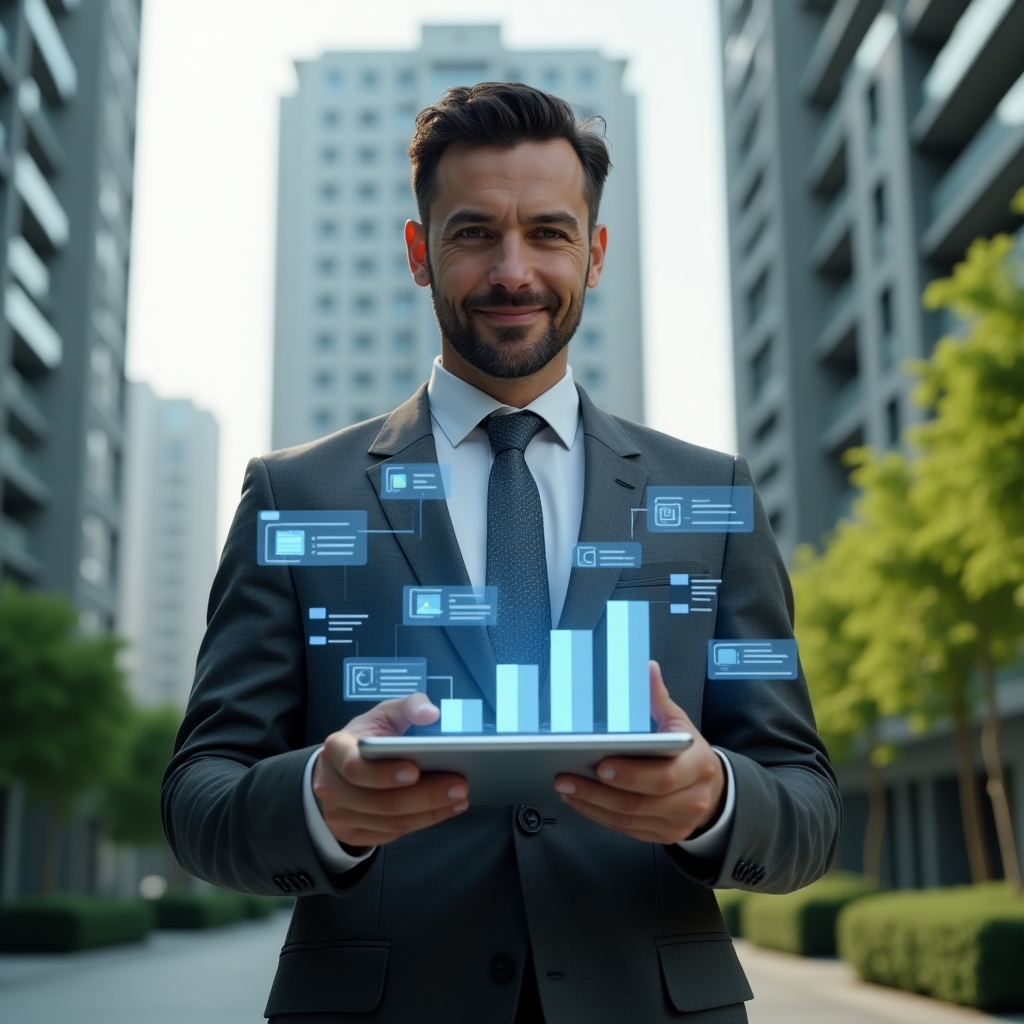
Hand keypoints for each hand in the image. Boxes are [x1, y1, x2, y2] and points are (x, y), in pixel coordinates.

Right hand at [312, 694, 468, 851]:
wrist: (340, 768)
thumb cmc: (366, 737)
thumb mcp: (384, 714)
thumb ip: (409, 706)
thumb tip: (430, 713)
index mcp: (336, 750)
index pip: (354, 767)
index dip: (384, 773)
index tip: (415, 771)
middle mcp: (331, 786)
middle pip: (379, 802)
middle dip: (424, 796)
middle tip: (459, 786)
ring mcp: (339, 814)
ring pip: (390, 822)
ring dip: (430, 812)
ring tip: (460, 798)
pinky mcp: (352, 833)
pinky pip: (392, 833)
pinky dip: (423, 822)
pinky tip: (446, 809)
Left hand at [553, 662, 725, 844]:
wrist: (712, 789)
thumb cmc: (689, 753)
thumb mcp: (679, 723)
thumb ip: (659, 699)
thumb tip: (647, 669)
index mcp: (697, 766)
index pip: (663, 776)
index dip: (631, 774)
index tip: (601, 764)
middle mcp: (690, 799)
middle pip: (639, 802)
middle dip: (597, 791)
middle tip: (567, 776)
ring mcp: (676, 822)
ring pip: (627, 818)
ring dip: (591, 804)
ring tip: (565, 785)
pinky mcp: (662, 835)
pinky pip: (625, 828)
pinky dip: (598, 815)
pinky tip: (579, 800)